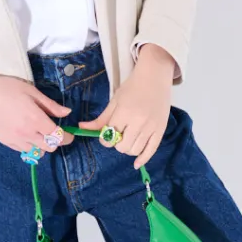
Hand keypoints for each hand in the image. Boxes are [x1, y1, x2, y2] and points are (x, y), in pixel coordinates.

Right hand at [0, 69, 76, 152]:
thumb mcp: (31, 91)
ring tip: (38, 131)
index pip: (58, 136)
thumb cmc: (6, 88)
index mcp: (35, 119)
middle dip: (56, 140)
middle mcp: (26, 133)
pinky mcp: (6, 142)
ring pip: (37, 151)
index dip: (68, 137)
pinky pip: (23, 150)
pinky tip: (26, 132)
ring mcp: (15, 139)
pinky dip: (29, 144)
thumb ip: (50, 105)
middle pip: (50, 147)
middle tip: (53, 130)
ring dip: (42, 143)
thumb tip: (67, 113)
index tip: (70, 134)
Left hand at [78, 45, 173, 168]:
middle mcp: (138, 122)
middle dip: (116, 144)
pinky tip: (136, 164)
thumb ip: (101, 118)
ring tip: (127, 140)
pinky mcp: (161, 130)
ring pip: (134, 150)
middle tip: (118, 135)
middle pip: (121, 146)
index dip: (104, 138)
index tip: (107, 133)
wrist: (155, 77)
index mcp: (124, 113)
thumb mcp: (114, 101)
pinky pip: (151, 151)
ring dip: (127, 149)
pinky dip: (142, 159)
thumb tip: (81, 128)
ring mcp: (151, 127)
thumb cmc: (132, 87)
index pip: (109, 136)